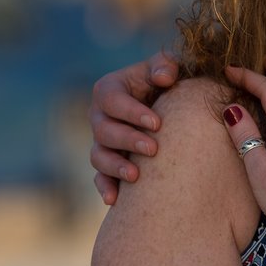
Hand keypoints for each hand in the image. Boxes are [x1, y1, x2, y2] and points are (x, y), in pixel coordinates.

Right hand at [89, 51, 179, 203]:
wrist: (166, 105)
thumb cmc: (165, 81)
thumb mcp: (165, 67)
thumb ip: (165, 65)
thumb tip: (165, 77)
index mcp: (108, 90)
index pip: (112, 100)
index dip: (131, 112)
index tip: (157, 123)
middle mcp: (99, 116)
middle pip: (103, 131)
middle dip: (128, 140)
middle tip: (153, 149)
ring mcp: (101, 142)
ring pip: (98, 156)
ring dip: (115, 167)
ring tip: (136, 177)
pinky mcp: (107, 163)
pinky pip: (99, 178)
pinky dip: (105, 188)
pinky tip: (115, 200)